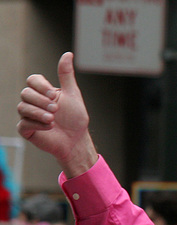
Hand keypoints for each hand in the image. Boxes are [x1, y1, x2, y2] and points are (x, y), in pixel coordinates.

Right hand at [17, 52, 97, 176]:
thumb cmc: (75, 118)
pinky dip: (37, 124)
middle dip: (41, 101)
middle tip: (56, 110)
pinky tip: (50, 127)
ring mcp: (29, 116)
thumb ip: (66, 75)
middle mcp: (34, 102)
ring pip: (22, 108)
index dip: (41, 86)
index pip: (32, 80)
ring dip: (39, 113)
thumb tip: (68, 54)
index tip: (54, 95)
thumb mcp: (72, 94)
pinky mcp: (27, 130)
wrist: (77, 140)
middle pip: (25, 93)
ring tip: (53, 119)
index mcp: (43, 92)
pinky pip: (23, 124)